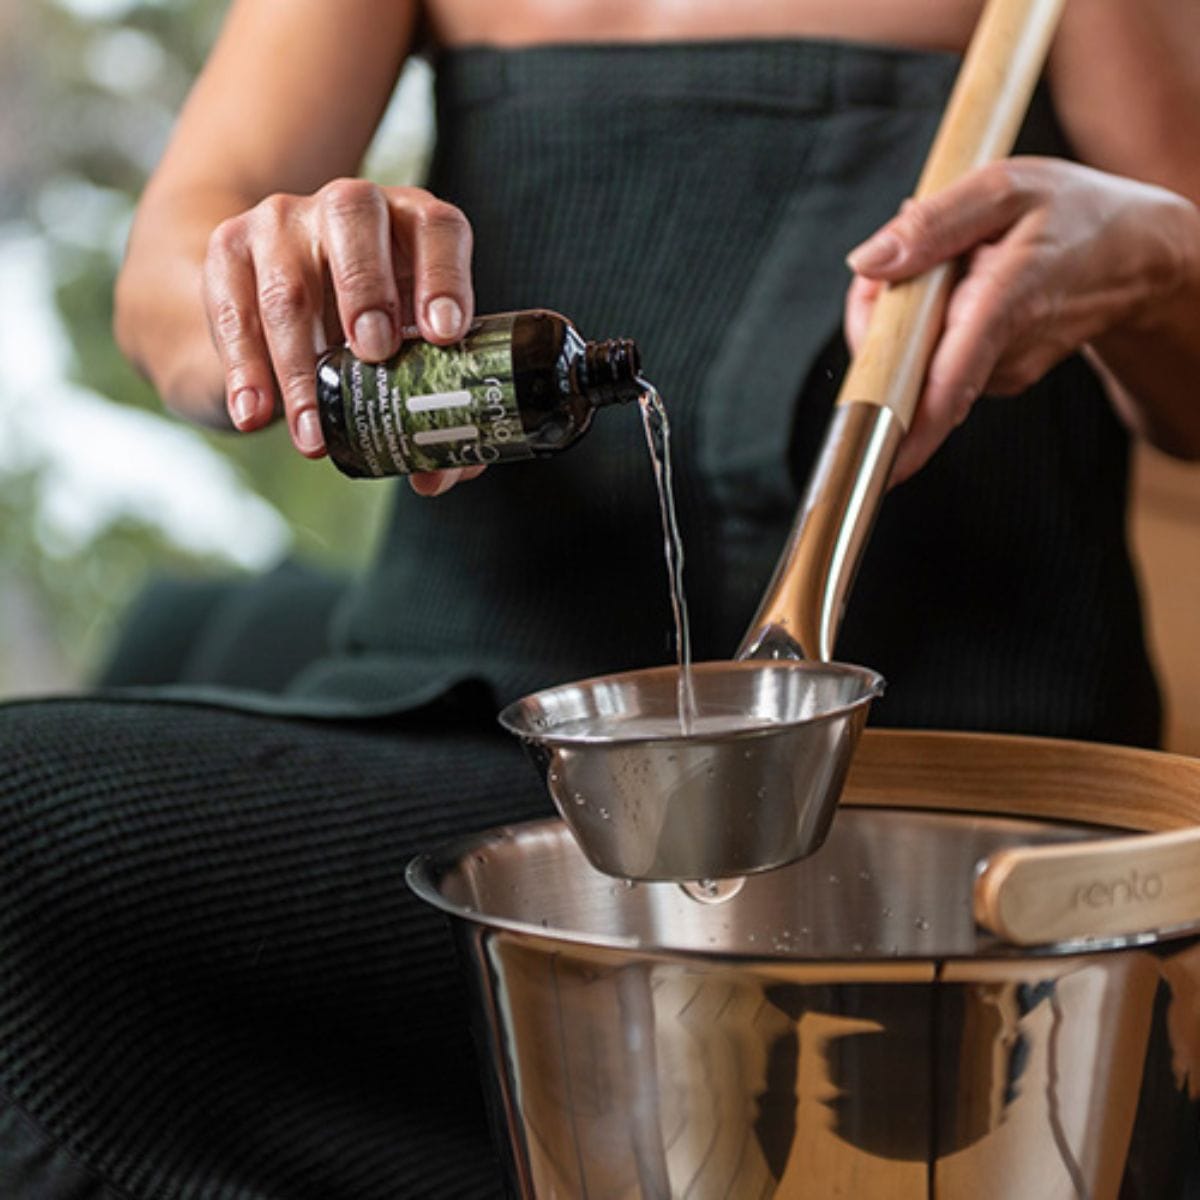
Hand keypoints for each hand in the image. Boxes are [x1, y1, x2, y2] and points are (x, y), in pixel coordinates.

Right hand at [202, 178, 484, 493]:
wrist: (272, 302)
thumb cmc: (369, 333)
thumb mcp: (406, 357)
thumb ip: (430, 413)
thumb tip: (436, 477)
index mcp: (414, 225)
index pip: (438, 229)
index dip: (445, 277)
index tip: (445, 334)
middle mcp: (350, 206)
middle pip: (354, 218)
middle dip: (365, 289)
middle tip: (373, 354)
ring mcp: (283, 220)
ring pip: (288, 283)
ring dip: (301, 367)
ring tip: (315, 435)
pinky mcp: (229, 248)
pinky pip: (232, 307)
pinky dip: (244, 369)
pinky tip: (254, 416)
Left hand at [844, 157, 1196, 482]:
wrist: (1136, 257)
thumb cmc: (1073, 214)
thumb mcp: (1006, 188)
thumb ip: (935, 224)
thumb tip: (866, 263)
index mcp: (1004, 302)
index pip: (947, 379)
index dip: (909, 426)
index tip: (883, 464)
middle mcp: (1002, 354)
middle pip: (907, 369)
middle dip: (875, 327)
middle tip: (885, 271)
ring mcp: (1000, 375)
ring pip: (919, 362)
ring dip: (909, 320)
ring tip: (950, 269)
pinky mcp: (996, 381)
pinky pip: (939, 361)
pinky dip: (933, 328)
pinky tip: (964, 293)